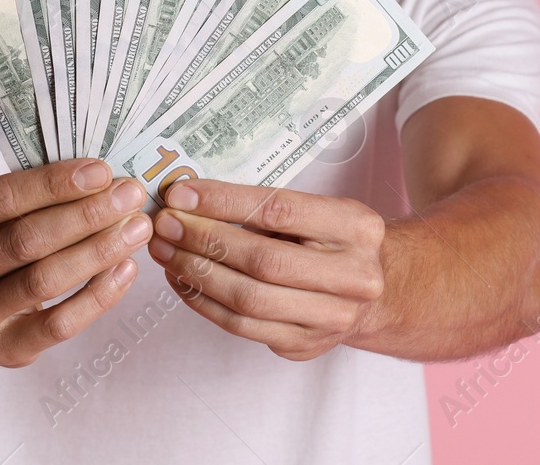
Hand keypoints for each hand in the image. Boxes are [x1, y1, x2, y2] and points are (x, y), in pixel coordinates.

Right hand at [0, 158, 151, 367]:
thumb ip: (29, 197)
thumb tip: (102, 178)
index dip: (53, 184)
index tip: (101, 171)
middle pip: (25, 240)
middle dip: (86, 214)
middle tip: (130, 195)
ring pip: (45, 280)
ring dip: (99, 250)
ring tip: (137, 228)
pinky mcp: (4, 351)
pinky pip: (59, 324)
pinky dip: (99, 295)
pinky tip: (126, 268)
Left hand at [146, 180, 386, 360]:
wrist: (374, 293)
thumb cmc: (333, 241)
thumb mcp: (318, 210)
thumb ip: (264, 206)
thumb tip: (191, 199)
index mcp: (356, 227)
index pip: (279, 210)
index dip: (223, 201)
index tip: (181, 195)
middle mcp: (353, 276)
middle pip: (262, 259)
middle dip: (204, 240)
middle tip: (165, 224)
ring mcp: (331, 317)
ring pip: (247, 299)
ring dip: (195, 272)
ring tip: (165, 250)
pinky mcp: (304, 344)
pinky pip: (241, 326)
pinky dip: (203, 301)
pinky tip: (182, 279)